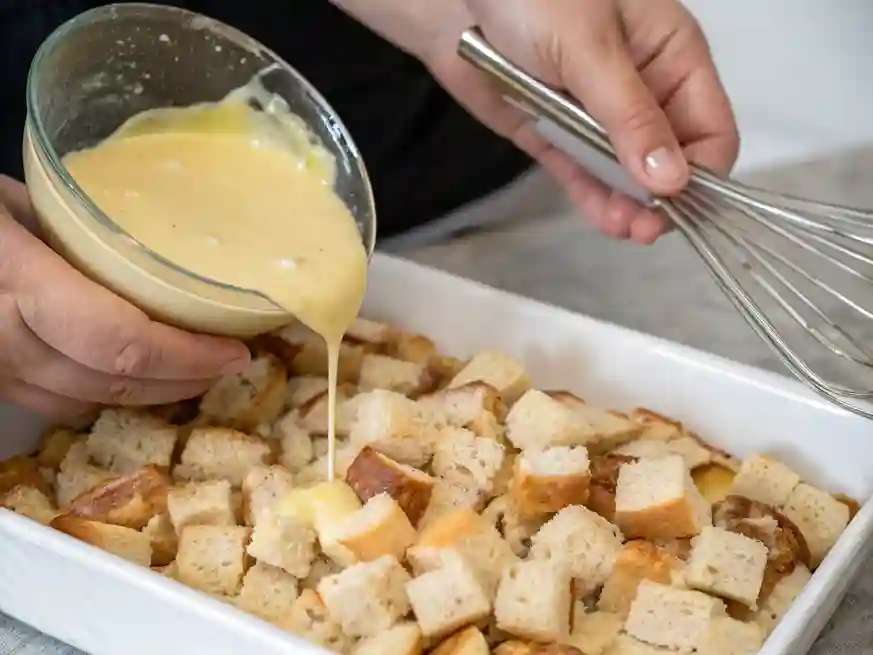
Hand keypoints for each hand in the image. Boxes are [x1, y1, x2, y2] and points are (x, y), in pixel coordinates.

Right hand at [0, 177, 250, 419]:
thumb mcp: (8, 199)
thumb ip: (67, 231)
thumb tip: (139, 248)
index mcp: (16, 278)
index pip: (122, 342)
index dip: (188, 356)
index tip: (237, 347)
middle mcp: (0, 337)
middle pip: (113, 383)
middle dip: (184, 380)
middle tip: (230, 363)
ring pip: (86, 401)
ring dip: (153, 395)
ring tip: (198, 374)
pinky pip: (54, 401)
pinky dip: (107, 396)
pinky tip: (139, 381)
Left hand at [335, 0, 739, 243]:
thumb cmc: (536, 0)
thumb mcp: (591, 52)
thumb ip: (630, 118)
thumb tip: (673, 182)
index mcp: (672, 56)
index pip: (709, 127)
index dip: (701, 171)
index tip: (677, 204)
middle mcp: (642, 89)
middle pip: (670, 158)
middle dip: (662, 196)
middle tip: (644, 228)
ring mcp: (597, 114)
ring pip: (626, 173)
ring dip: (628, 204)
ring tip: (623, 230)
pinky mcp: (556, 132)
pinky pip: (583, 173)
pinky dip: (594, 197)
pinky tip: (605, 220)